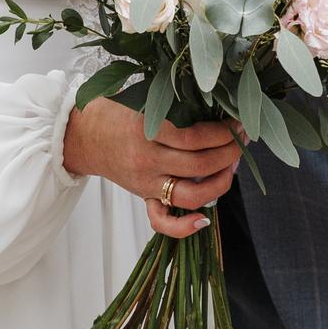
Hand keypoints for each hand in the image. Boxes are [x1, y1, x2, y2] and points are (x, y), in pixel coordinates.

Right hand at [63, 98, 241, 239]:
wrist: (86, 135)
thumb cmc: (120, 113)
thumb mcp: (146, 102)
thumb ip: (177, 108)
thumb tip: (220, 113)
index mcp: (147, 130)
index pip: (194, 137)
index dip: (222, 132)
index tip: (237, 122)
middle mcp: (147, 160)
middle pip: (199, 164)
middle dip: (229, 152)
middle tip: (241, 139)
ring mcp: (146, 183)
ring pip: (191, 194)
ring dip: (221, 181)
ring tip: (233, 165)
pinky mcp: (143, 197)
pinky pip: (162, 222)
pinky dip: (184, 227)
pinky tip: (204, 219)